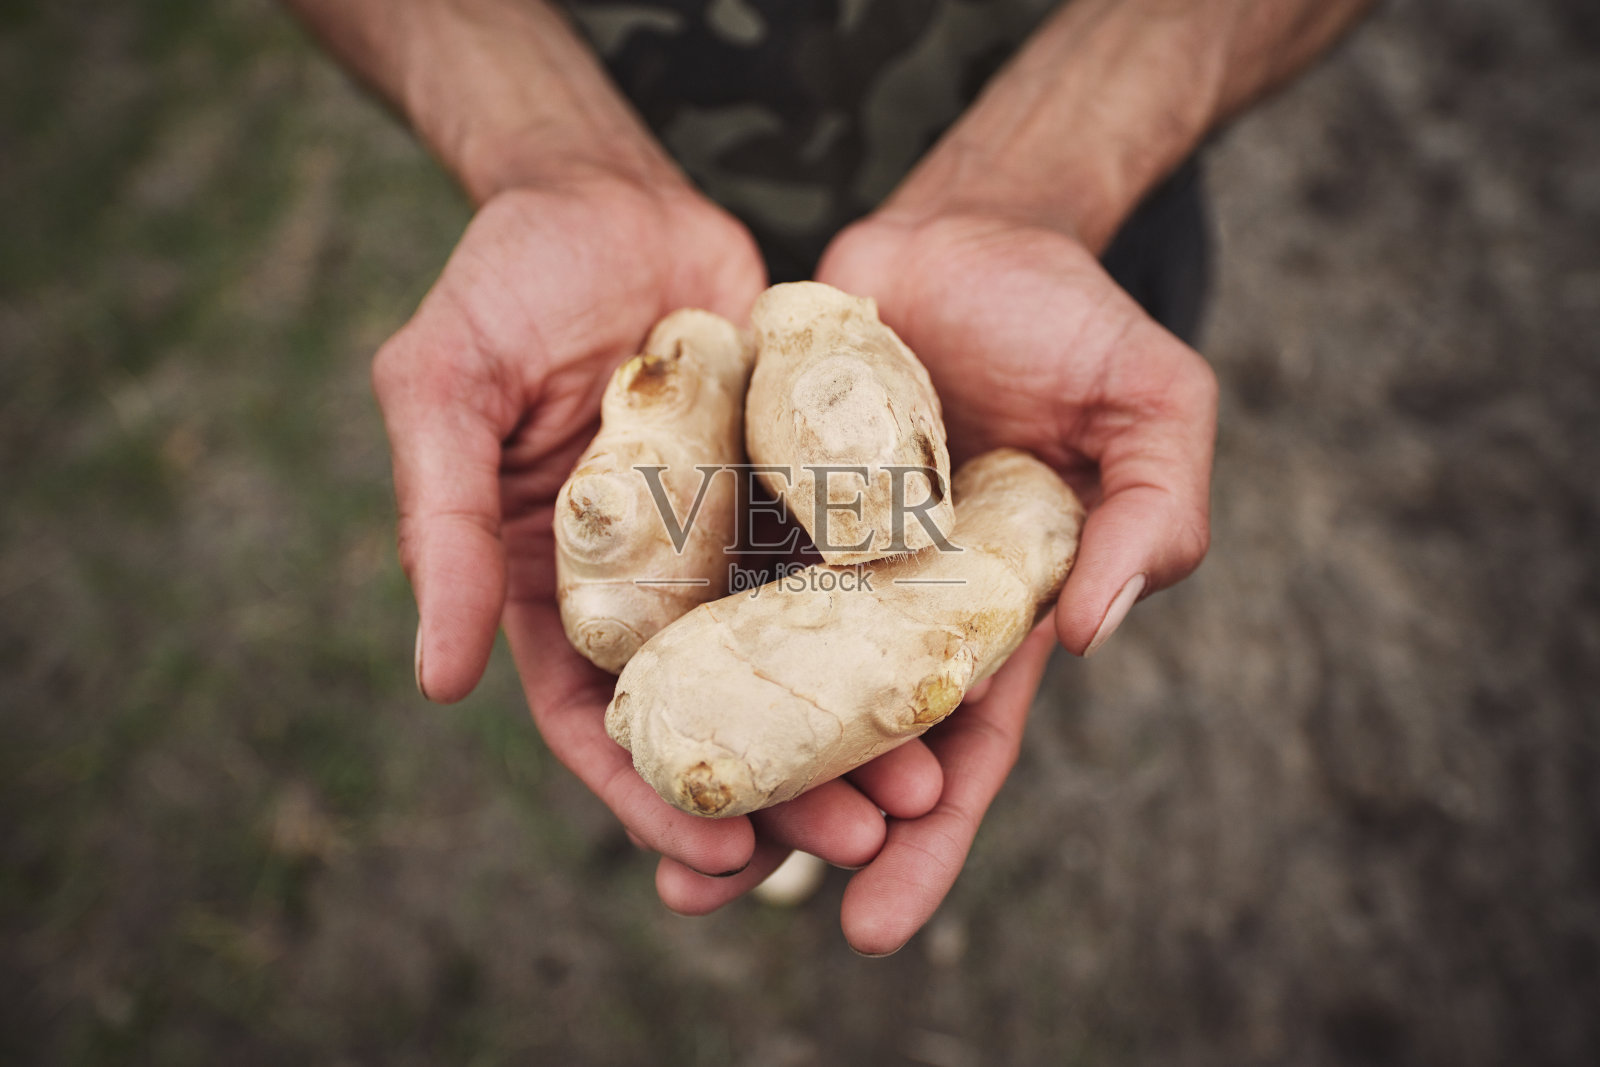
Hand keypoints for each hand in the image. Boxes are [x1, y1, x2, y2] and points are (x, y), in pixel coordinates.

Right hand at [374, 175, 966, 922]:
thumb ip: (446, 527)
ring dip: (854, 733)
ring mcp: (731, 538)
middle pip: (720, 712)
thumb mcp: (444, 391)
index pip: (599, 722)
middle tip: (853, 842)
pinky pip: (849, 568)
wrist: (611, 192)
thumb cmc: (505, 284)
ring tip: (920, 787)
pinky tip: (946, 672)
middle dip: (782, 791)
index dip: (651, 796)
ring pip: (798, 661)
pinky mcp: (800, 487)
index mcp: (558, 587)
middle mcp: (653, 581)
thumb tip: (438, 680)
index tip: (714, 862)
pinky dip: (890, 628)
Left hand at [678, 210, 1212, 953]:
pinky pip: (701, 571)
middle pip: (837, 740)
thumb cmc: (1073, 320)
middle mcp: (890, 602)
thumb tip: (1087, 638)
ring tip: (646, 840)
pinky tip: (607, 692)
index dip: (923, 842)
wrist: (967, 227)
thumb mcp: (1153, 409)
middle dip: (787, 826)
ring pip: (753, 677)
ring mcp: (814, 550)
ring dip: (708, 758)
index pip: (959, 751)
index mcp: (986, 613)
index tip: (872, 928)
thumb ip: (1151, 516)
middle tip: (710, 894)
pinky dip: (664, 635)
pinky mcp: (750, 490)